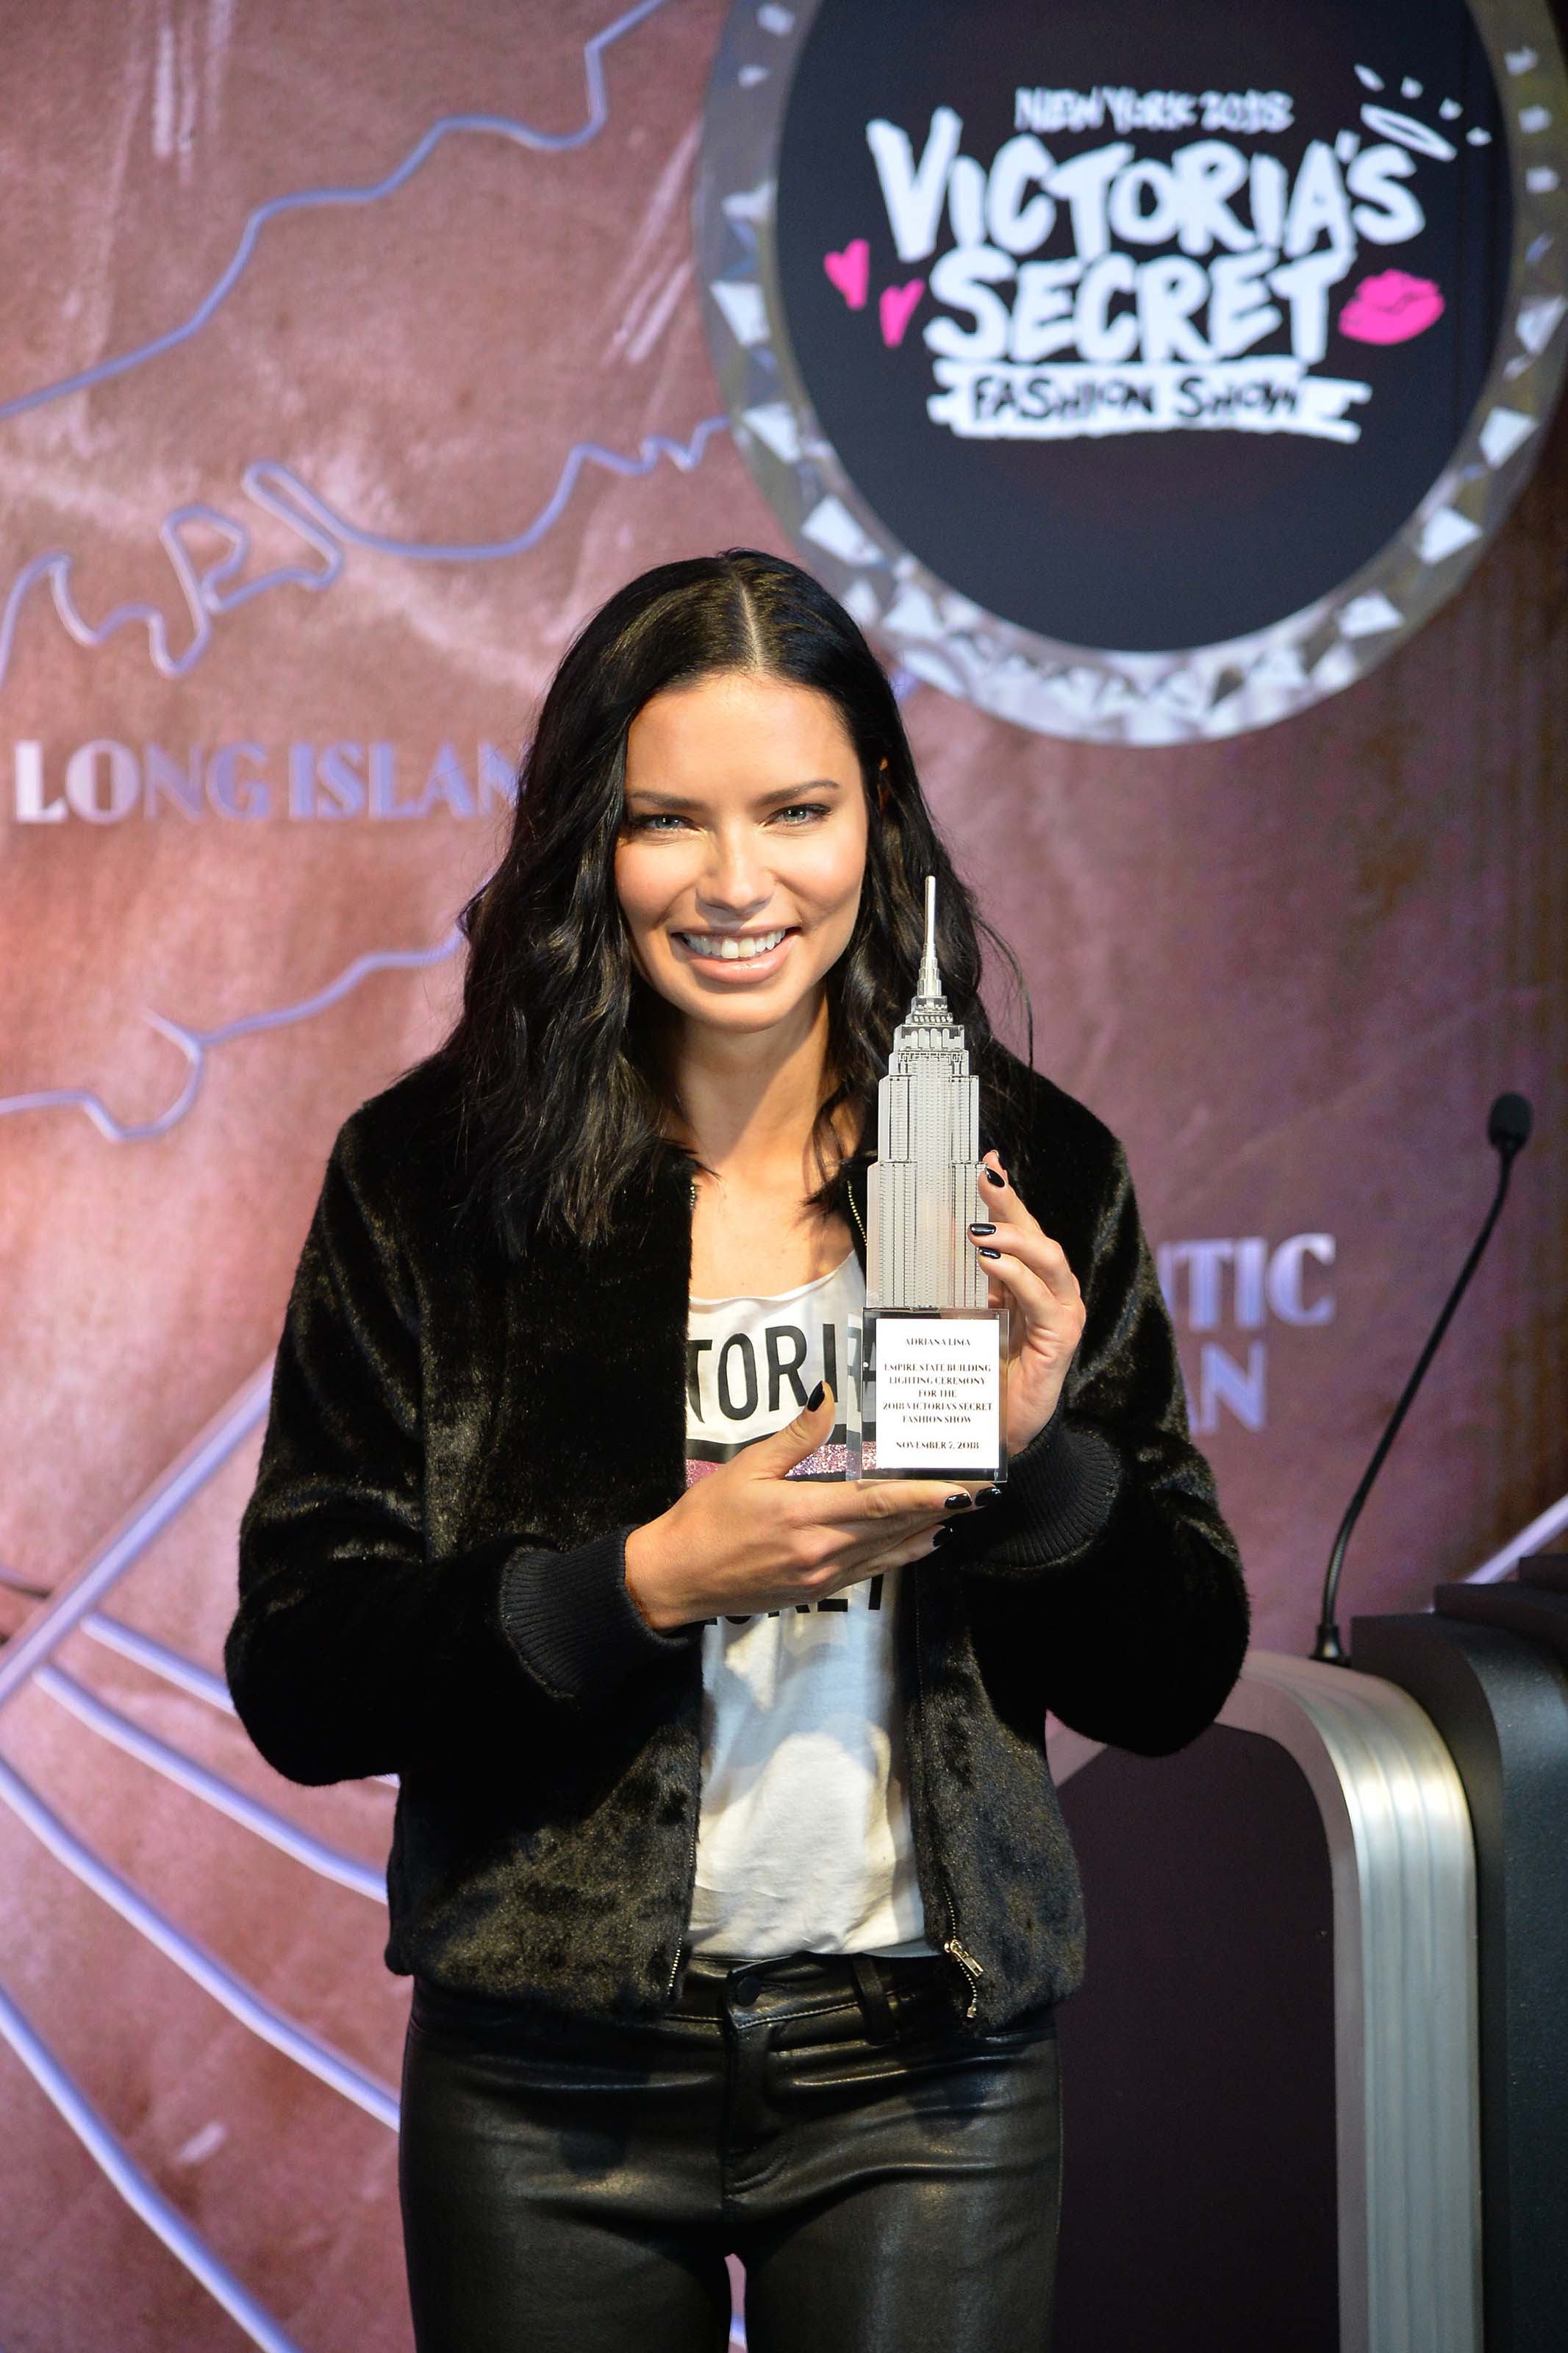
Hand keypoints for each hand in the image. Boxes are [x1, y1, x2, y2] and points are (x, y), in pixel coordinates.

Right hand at [623, 1386, 989, 1630]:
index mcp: (804, 1515)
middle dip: (941, 1510)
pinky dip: (903, 1555)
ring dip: (929, 1532)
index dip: (927, 1496)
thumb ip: (795, 1436)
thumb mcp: (746, 1468)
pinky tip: (924, 1542)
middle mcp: (822, 1551)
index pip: (880, 1503)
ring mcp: (823, 1576)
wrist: (677, 1577)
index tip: (965, 1487)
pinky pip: (872, 1571)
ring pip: (888, 1552)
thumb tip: (829, 1396)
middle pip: (894, 1528)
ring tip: (965, 1512)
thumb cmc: (706, 1518)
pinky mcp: (818, 1590)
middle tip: (982, 1491)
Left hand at [969, 1151, 1085, 1451]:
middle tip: (984, 1178)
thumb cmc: (982, 1372)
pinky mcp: (1061, 1339)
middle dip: (1011, 1204)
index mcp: (1030, 1282)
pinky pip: (1042, 1300)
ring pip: (1050, 1260)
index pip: (1021, 1228)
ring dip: (1015, 1238)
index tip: (987, 1161)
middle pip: (1037, 1235)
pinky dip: (1016, 1277)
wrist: (997, 1427)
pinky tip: (991, 1263)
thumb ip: (954, 1282)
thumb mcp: (960, 1317)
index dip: (1007, 1195)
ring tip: (981, 1229)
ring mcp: (1061, 1314)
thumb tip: (928, 1238)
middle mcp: (1052, 1292)